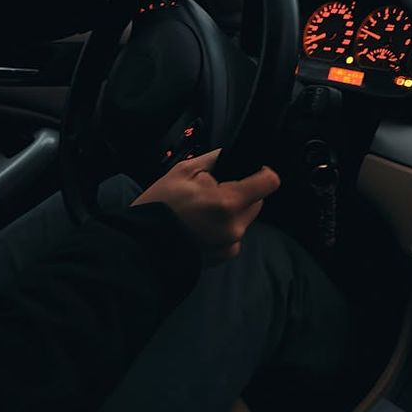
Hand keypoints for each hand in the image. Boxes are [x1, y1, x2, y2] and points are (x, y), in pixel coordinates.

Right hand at [132, 148, 279, 262]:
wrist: (143, 243)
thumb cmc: (161, 204)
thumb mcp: (183, 171)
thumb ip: (215, 159)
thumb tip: (233, 154)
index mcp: (228, 202)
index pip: (269, 182)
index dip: (262, 172)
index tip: (251, 170)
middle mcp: (236, 226)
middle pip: (258, 201)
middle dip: (243, 193)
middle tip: (215, 191)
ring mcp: (231, 244)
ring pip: (246, 218)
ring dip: (234, 211)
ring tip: (205, 211)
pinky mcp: (225, 257)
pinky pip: (235, 236)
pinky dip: (225, 229)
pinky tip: (203, 228)